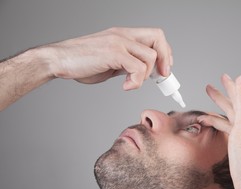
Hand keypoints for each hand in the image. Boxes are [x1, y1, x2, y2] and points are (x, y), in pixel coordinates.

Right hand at [44, 27, 172, 89]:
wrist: (59, 60)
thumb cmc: (82, 62)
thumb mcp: (111, 62)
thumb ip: (127, 63)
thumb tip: (143, 73)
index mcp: (123, 35)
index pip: (155, 36)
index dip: (165, 52)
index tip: (163, 69)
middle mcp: (123, 34)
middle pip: (158, 37)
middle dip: (165, 60)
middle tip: (161, 77)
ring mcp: (118, 42)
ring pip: (150, 57)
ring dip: (146, 76)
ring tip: (132, 83)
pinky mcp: (113, 53)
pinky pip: (138, 68)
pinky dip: (136, 82)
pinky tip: (125, 86)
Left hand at [197, 74, 240, 188]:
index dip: (235, 116)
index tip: (234, 108)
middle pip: (238, 111)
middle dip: (229, 97)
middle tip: (221, 87)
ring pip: (234, 106)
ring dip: (222, 95)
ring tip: (209, 87)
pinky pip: (240, 106)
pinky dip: (239, 92)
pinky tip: (235, 81)